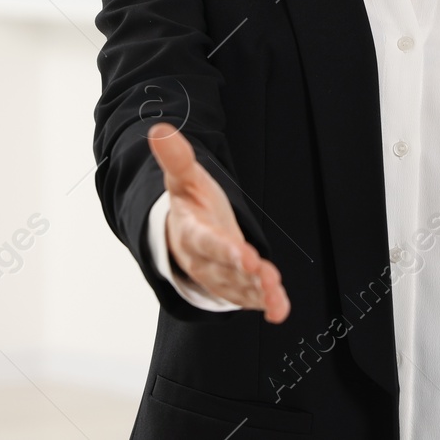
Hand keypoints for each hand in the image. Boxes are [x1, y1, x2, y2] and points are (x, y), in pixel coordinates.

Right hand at [147, 124, 290, 322]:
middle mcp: (205, 259)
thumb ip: (176, 158)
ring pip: (240, 287)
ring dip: (259, 293)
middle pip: (226, 269)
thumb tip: (159, 129)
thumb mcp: (184, 179)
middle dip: (246, 275)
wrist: (183, 235)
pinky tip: (280, 310)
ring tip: (277, 298)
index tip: (244, 255)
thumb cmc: (190, 205)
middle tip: (267, 278)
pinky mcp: (234, 286)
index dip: (225, 250)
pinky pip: (249, 298)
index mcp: (193, 232)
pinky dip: (266, 304)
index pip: (208, 241)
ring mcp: (220, 275)